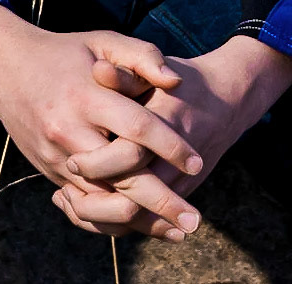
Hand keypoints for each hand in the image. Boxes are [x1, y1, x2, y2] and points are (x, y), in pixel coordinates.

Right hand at [0, 3, 206, 235]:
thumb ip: (142, 56)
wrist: (6, 69)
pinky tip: (141, 227)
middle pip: (122, 176)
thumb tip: (176, 83)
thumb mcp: (103, 42)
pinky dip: (113, 218)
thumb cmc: (66, 53)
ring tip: (175, 231)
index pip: (136, 128)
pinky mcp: (50, 171)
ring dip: (140, 220)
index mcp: (85, 96)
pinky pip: (83, 204)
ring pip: (103, 199)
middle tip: (195, 221)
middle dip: (162, 201)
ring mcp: (56, 156)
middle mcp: (68, 131)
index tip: (199, 162)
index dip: (170, 147)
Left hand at [53, 36, 291, 239]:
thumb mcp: (153, 70)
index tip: (72, 161)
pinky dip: (117, 222)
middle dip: (96, 200)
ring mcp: (181, 179)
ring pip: (140, 216)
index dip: (98, 163)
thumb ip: (126, 73)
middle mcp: (176, 157)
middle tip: (65, 194)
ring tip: (69, 204)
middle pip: (134, 194)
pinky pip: (148, 220)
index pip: (130, 154)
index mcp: (166, 122)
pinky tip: (86, 210)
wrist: (226, 100)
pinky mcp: (181, 192)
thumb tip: (98, 70)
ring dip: (103, 217)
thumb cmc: (182, 81)